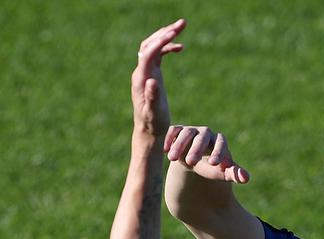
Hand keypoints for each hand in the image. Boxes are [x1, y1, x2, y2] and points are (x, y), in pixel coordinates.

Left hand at [132, 19, 185, 137]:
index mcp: (141, 79)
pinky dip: (168, 48)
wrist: (148, 131)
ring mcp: (146, 72)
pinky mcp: (152, 75)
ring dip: (166, 36)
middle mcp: (141, 72)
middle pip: (150, 44)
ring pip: (153, 46)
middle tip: (182, 24)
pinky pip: (158, 55)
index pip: (149, 52)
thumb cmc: (153, 125)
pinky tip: (180, 48)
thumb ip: (152, 97)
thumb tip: (152, 81)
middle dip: (165, 32)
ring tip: (182, 27)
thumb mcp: (154, 113)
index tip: (175, 33)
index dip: (161, 41)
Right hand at [165, 125, 249, 183]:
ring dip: (179, 145)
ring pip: (186, 133)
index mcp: (219, 141)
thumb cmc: (211, 167)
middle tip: (190, 162)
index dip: (218, 152)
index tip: (214, 164)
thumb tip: (246, 179)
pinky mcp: (177, 131)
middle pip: (202, 137)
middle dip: (196, 149)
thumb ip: (234, 174)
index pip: (221, 143)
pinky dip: (169, 138)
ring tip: (172, 159)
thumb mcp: (221, 172)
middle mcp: (205, 133)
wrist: (194, 161)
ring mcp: (191, 131)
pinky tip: (165, 150)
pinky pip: (173, 130)